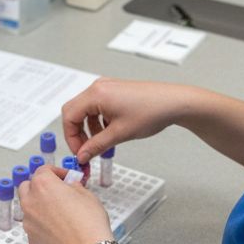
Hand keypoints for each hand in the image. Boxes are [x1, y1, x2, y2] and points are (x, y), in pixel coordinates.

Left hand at [17, 166, 113, 243]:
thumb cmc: (89, 224)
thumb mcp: (87, 195)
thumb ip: (73, 186)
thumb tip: (69, 186)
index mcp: (43, 186)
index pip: (43, 170)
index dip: (57, 172)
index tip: (65, 178)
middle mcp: (30, 202)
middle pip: (28, 187)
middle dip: (41, 187)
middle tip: (57, 192)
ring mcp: (28, 222)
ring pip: (29, 209)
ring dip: (40, 207)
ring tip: (59, 214)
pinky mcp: (31, 240)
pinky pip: (34, 228)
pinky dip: (43, 226)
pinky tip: (58, 231)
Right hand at [62, 78, 198, 163]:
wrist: (174, 102)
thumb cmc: (151, 112)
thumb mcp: (119, 134)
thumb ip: (96, 146)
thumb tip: (82, 155)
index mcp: (96, 94)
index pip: (69, 116)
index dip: (71, 138)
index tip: (79, 153)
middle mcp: (98, 87)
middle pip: (74, 112)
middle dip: (78, 133)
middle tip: (87, 150)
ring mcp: (107, 88)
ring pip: (86, 111)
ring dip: (90, 129)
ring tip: (102, 143)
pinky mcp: (115, 91)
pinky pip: (98, 107)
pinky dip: (99, 122)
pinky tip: (110, 133)